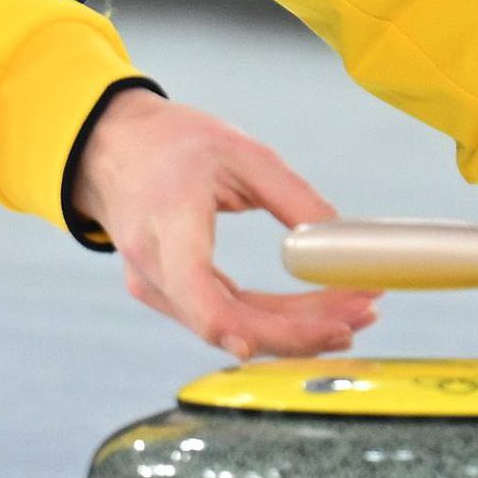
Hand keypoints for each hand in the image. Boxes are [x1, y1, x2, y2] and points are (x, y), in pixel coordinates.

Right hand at [69, 87, 379, 358]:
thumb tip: (343, 243)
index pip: (197, 292)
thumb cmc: (172, 143)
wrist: (112, 147)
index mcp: (168, 220)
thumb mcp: (241, 152)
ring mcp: (155, 286)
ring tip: (356, 315)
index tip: (305, 333)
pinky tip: (316, 315)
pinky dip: (272, 321)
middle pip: (228, 323)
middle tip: (364, 314)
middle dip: (303, 330)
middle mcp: (153, 264)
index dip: (246, 328)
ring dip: (296, 330)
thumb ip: (294, 199)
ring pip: (232, 328)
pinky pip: (225, 317)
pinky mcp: (168, 293)